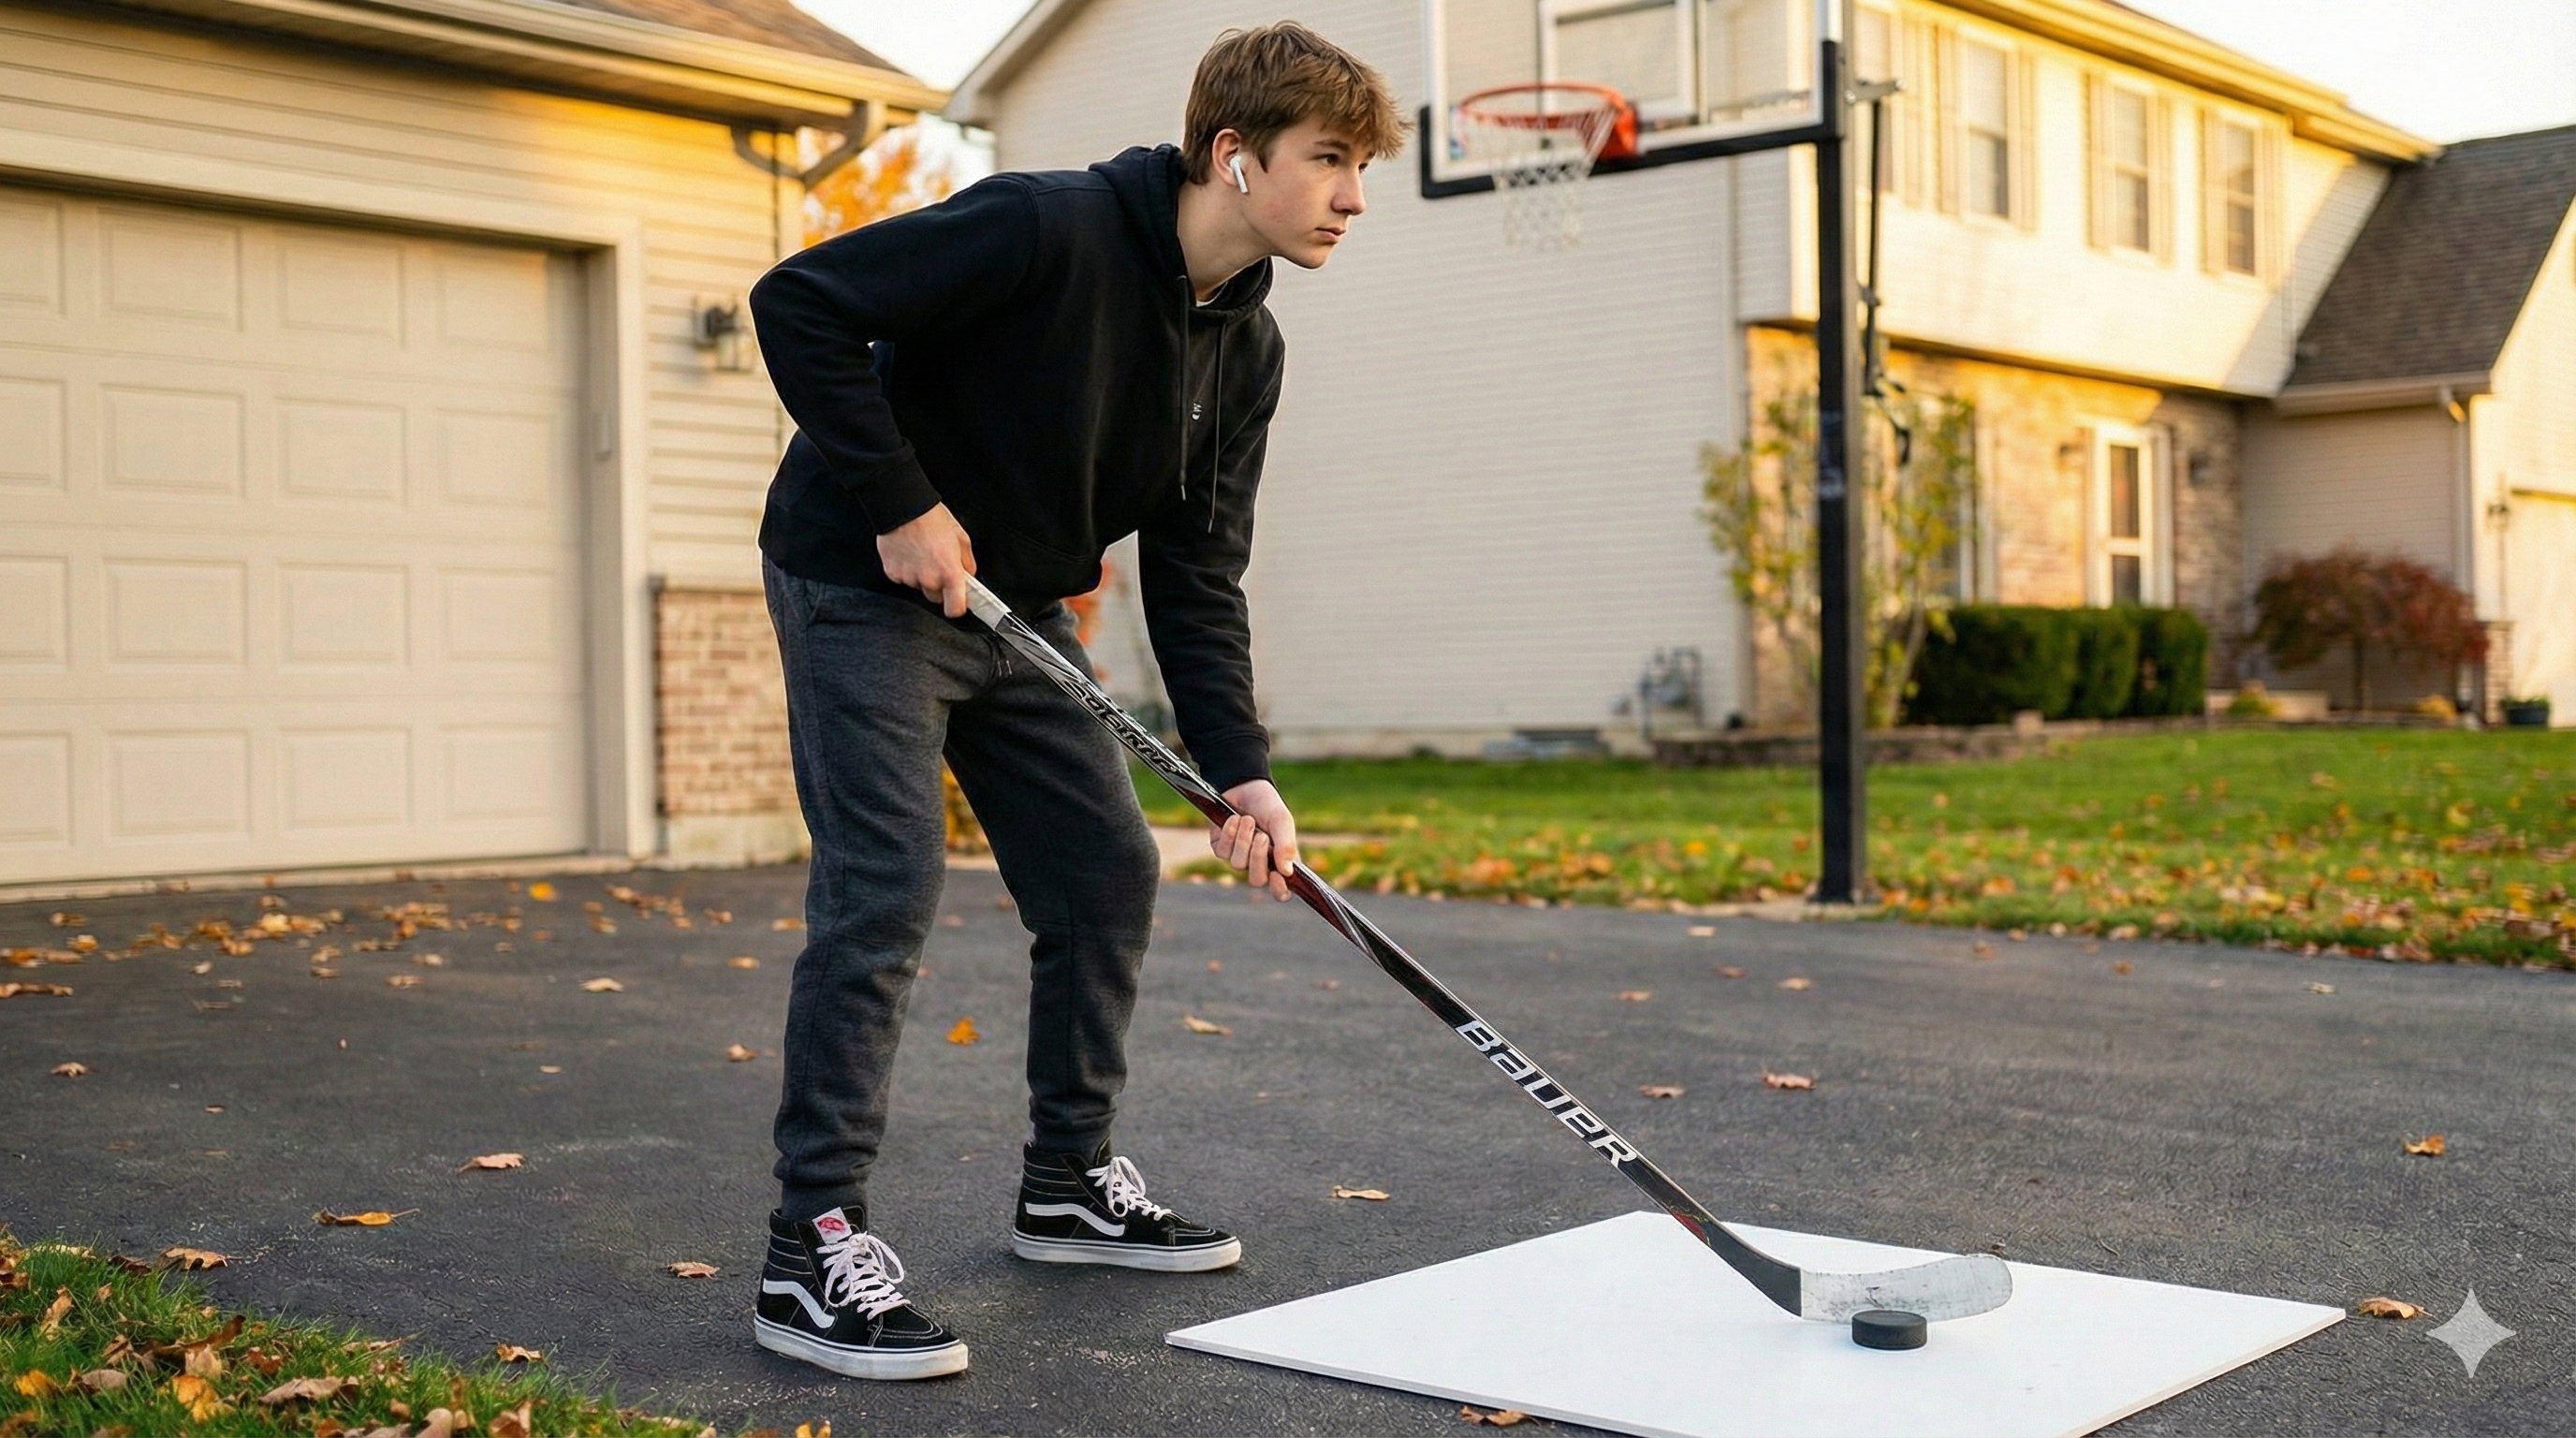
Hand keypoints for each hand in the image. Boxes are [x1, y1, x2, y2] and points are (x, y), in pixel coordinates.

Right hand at [877, 503, 976, 616]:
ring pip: (918, 587)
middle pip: (936, 598)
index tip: (958, 601)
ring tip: (921, 553)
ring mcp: (909, 578)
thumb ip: (967, 562)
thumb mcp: (960, 537)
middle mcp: (929, 579)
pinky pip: (902, 579)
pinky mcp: (892, 573)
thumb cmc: (931, 518)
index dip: (957, 606)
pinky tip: (908, 553)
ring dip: (921, 576)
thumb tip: (969, 575)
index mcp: (949, 572)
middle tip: (938, 565)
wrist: (903, 506)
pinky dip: (905, 570)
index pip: (955, 609)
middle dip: (939, 587)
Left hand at [1212, 780, 1299, 900]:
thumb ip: (1287, 845)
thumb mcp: (1282, 821)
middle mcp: (1259, 863)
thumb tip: (1287, 872)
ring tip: (1248, 820)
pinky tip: (1233, 819)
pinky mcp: (1221, 849)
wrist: (1243, 785)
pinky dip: (1229, 834)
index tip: (1277, 877)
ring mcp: (1238, 857)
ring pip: (1238, 864)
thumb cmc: (1267, 805)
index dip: (1279, 891)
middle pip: (1257, 880)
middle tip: (1262, 836)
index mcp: (1279, 860)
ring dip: (1243, 840)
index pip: (1281, 889)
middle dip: (1258, 858)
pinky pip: (1223, 852)